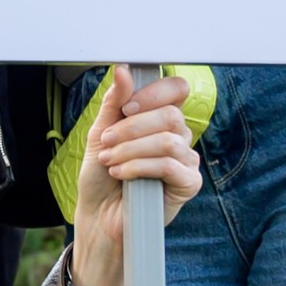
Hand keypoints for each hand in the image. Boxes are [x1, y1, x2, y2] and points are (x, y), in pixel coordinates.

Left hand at [68, 67, 202, 285]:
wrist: (98, 216)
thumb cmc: (101, 177)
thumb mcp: (102, 133)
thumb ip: (115, 103)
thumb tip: (124, 70)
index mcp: (160, 120)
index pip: (176, 90)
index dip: (154, 92)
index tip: (126, 107)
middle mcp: (178, 137)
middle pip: (170, 114)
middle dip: (131, 128)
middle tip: (107, 144)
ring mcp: (186, 161)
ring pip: (168, 139)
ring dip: (131, 149)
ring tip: (110, 162)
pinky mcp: (188, 184)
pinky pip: (171, 165)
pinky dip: (139, 166)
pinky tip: (122, 175)